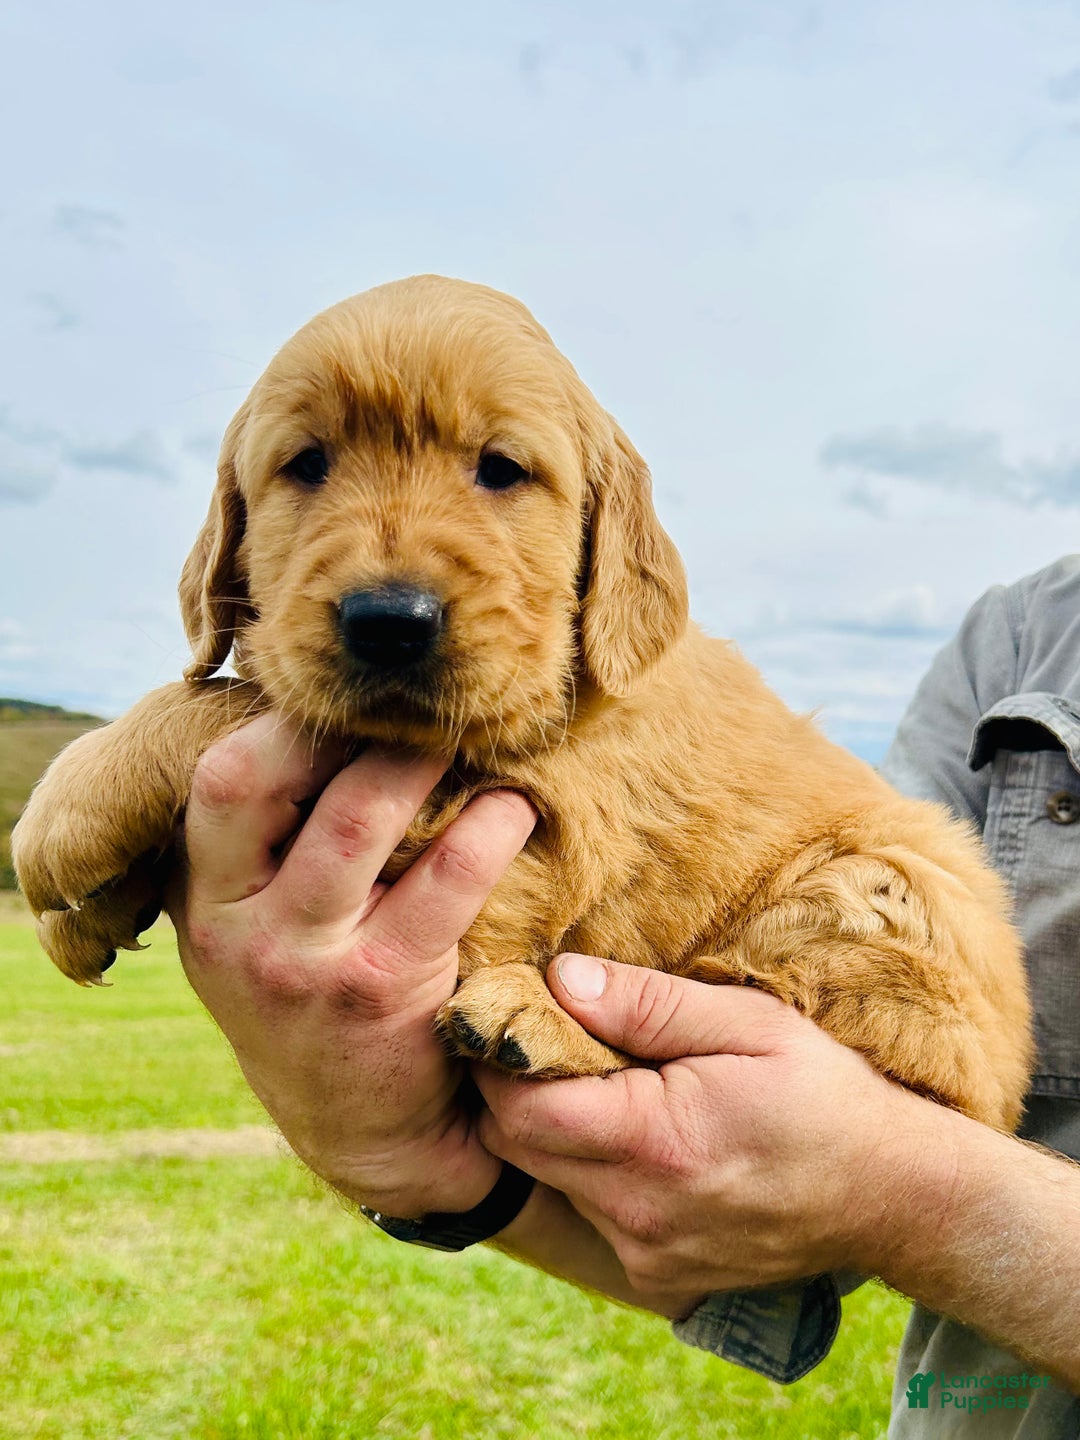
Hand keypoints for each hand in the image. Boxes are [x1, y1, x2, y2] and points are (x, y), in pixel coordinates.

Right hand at [167, 713, 536, 1217]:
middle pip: (266, 780)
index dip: (282, 722)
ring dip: (421, 762)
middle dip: (345, 726)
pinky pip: (445, 882)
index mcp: (203, 896)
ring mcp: (303, 961)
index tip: (348, 699)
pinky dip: (489, 829)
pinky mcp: (379, 989)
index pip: (218, 779)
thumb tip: (323, 716)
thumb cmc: (312, 994)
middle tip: (416, 703)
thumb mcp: (254, 928)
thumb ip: (266, 843)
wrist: (361, 1131)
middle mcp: (235, 927)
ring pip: (358, 819)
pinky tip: (515, 809)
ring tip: (472, 739)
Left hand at [476, 954, 929, 1315]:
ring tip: (609, 1084)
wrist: (892, 1196)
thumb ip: (646, 1004)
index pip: (520, 1109)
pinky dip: (595, 1172)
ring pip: (549, 1180)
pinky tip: (645, 1138)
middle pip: (519, 1147)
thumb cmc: (824, 1094)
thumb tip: (560, 978)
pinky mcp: (657, 1275)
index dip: (502, 1058)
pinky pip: (590, 1213)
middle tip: (553, 1039)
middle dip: (516, 1090)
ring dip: (558, 1131)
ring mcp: (645, 1253)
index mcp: (656, 1142)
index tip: (517, 1015)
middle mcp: (638, 1212)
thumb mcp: (748, 1024)